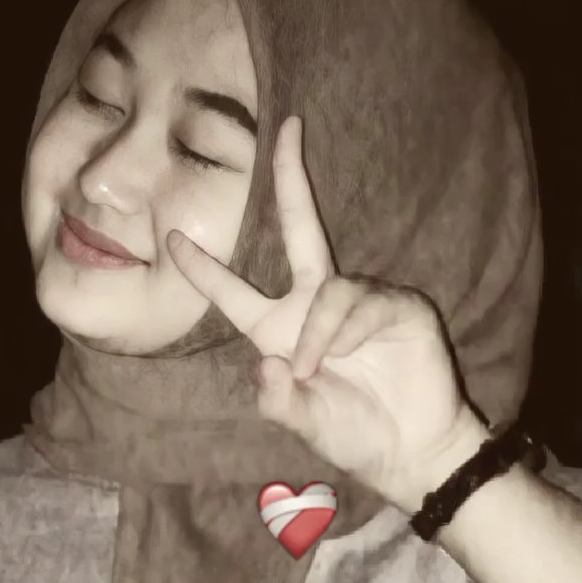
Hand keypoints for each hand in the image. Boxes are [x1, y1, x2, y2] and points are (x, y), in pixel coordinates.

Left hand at [167, 116, 484, 508]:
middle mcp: (319, 306)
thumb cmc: (355, 436)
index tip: (171, 240)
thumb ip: (280, 402)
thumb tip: (268, 366)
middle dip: (290, 179)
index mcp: (284, 332)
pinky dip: (349, 329)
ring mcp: (362, 303)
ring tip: (321, 372)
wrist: (411, 453)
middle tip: (286, 129)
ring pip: (330, 289)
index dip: (204, 270)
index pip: (236, 293)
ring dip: (321, 331)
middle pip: (299, 229)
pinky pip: (364, 302)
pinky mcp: (400, 308)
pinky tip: (353, 354)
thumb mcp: (305, 424)